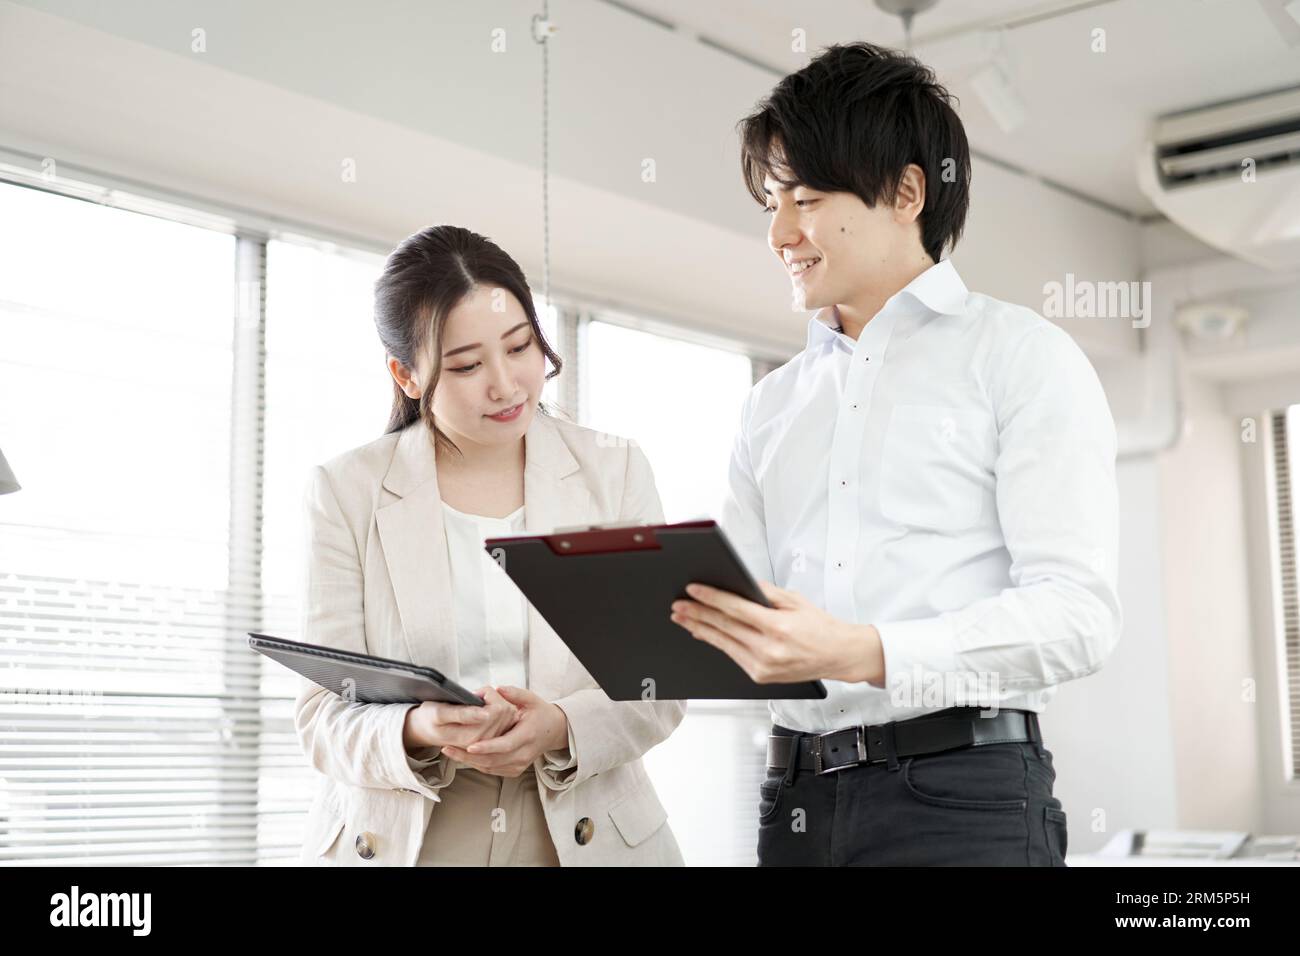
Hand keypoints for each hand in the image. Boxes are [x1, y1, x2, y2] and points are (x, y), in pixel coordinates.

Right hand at [402, 686, 518, 752]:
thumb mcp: (439, 713)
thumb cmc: (431, 718)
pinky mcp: (495, 736)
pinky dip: (500, 707)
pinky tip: (486, 708)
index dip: (488, 695)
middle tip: (475, 697)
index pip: (497, 709)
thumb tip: (485, 714)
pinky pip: (509, 716)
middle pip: (505, 710)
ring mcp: (491, 741)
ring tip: (478, 703)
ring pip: (509, 712)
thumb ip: (462, 714)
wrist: (429, 729)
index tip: (474, 693)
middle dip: (492, 697)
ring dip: (497, 702)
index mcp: (473, 736)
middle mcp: (485, 742)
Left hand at [439, 685, 568, 777]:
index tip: (470, 746)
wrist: (554, 731)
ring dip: (470, 761)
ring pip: (491, 768)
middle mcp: (525, 753)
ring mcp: (521, 764)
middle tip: (448, 749)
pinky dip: (477, 764)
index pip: (505, 744)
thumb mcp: (531, 699)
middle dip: (469, 756)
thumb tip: (498, 689)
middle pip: (494, 760)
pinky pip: (493, 770)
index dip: (487, 747)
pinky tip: (463, 756)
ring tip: (450, 752)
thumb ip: (515, 693)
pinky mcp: (516, 770)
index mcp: (528, 734)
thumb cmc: (540, 713)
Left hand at [670, 581, 885, 685]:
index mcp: (778, 627)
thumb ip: (766, 593)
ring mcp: (763, 666)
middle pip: (724, 627)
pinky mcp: (760, 676)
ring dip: (699, 629)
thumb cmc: (821, 627)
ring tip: (682, 617)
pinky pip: (732, 655)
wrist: (839, 656)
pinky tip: (704, 633)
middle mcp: (769, 649)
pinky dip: (716, 642)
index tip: (693, 590)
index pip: (736, 609)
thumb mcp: (795, 601)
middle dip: (697, 614)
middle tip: (678, 605)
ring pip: (723, 643)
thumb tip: (740, 583)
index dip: (711, 598)